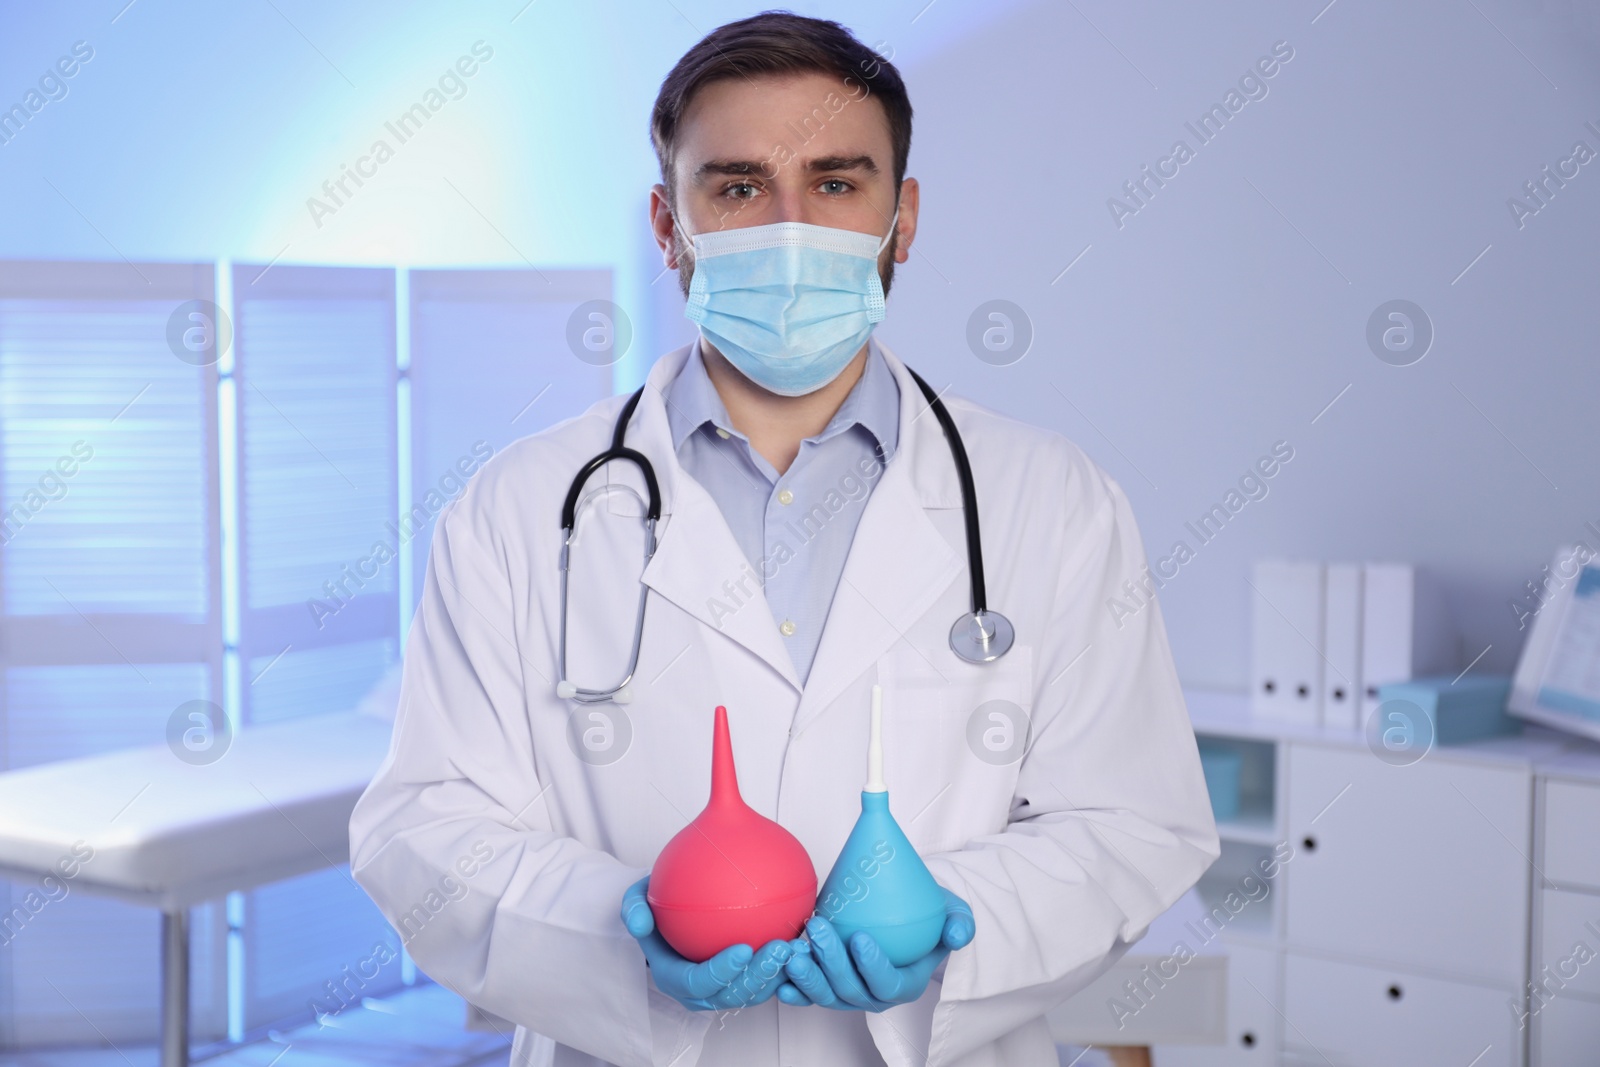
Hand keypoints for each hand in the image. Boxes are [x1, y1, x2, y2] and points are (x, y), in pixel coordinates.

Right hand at [620, 877, 794, 1010]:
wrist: (670, 916)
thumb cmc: (657, 908)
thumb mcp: (636, 899)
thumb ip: (634, 908)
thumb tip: (638, 921)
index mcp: (675, 978)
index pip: (700, 982)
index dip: (723, 971)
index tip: (744, 948)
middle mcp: (701, 992)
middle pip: (735, 993)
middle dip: (761, 974)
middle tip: (782, 946)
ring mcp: (725, 990)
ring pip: (757, 991)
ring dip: (781, 973)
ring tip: (800, 946)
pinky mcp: (745, 981)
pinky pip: (767, 980)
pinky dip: (786, 965)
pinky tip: (803, 937)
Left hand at [778, 887, 974, 1010]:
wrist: (905, 913)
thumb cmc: (928, 915)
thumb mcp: (953, 913)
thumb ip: (960, 923)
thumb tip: (958, 935)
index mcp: (905, 984)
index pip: (887, 983)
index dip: (872, 966)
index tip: (859, 937)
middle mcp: (875, 996)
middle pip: (850, 989)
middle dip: (832, 962)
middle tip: (818, 927)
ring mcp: (848, 994)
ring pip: (826, 995)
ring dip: (807, 976)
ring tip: (793, 950)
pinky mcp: (826, 986)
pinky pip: (808, 994)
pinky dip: (793, 990)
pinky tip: (778, 979)